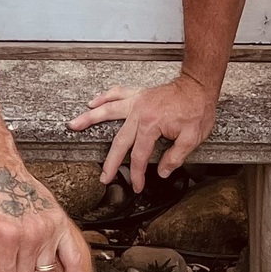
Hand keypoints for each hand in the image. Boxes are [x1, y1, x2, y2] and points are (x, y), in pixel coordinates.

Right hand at [68, 74, 215, 193]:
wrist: (197, 85)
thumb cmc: (196, 109)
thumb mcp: (193, 138)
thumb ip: (175, 157)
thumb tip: (162, 171)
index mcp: (152, 125)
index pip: (140, 156)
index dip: (138, 174)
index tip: (137, 186)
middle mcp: (139, 113)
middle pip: (120, 141)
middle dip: (111, 162)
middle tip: (103, 177)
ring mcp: (136, 102)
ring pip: (107, 110)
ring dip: (89, 118)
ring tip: (73, 125)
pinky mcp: (138, 95)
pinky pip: (116, 93)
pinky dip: (103, 97)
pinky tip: (93, 102)